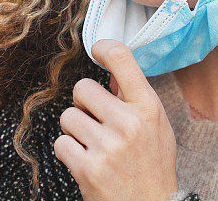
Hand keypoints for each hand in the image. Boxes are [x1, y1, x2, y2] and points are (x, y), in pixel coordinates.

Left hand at [54, 39, 179, 200]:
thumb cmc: (153, 166)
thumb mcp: (156, 126)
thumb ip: (134, 98)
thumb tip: (111, 72)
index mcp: (148, 108)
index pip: (123, 60)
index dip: (104, 48)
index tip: (97, 50)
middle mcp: (128, 123)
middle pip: (82, 88)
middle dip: (84, 104)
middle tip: (95, 121)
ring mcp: (107, 146)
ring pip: (68, 117)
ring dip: (75, 131)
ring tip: (93, 146)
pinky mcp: (88, 168)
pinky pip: (61, 144)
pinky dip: (69, 152)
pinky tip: (86, 161)